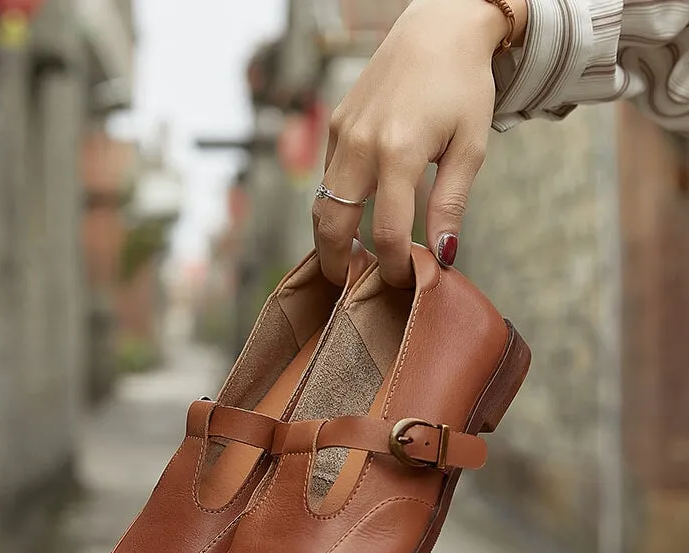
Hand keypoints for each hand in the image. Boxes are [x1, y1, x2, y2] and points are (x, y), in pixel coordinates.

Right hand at [313, 0, 527, 286]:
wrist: (437, 28)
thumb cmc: (463, 86)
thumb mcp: (470, 146)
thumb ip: (451, 203)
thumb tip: (445, 254)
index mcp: (399, 152)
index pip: (385, 231)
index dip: (393, 266)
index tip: (404, 280)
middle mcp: (361, 143)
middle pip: (332, 223)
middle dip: (337, 263)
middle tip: (349, 285)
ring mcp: (342, 133)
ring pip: (321, 201)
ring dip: (329, 236)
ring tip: (346, 259)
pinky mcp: (336, 125)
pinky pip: (327, 176)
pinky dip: (335, 203)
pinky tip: (354, 214)